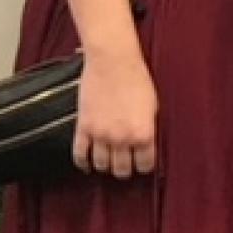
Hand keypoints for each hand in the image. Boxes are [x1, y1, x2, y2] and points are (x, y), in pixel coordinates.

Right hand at [74, 48, 157, 178]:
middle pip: (121, 170)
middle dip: (124, 170)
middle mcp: (122, 138)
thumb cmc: (137, 78)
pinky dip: (83, 162)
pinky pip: (79, 154)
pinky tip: (87, 163)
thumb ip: (148, 129)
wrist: (113, 62)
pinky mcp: (83, 127)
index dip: (144, 166)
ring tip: (108, 161)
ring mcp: (100, 135)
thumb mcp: (152, 106)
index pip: (144, 165)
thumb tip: (145, 144)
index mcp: (143, 133)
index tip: (142, 164)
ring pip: (101, 165)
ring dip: (105, 165)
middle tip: (125, 165)